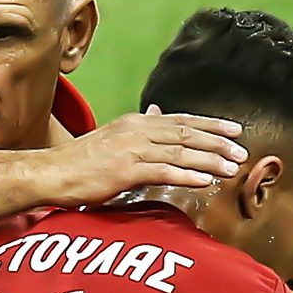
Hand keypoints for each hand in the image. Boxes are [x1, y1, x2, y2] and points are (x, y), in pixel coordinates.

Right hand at [43, 106, 247, 205]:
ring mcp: (130, 150)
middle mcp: (136, 131)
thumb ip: (139, 129)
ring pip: (179, 153)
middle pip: (186, 134)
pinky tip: (205, 180)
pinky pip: (163, 172)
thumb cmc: (80, 161)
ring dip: (209, 160)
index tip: (235, 130)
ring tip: (231, 168)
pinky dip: (187, 175)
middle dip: (217, 142)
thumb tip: (158, 112)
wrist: (51, 172)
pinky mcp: (124, 171)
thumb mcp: (112, 137)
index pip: (181, 120)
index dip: (210, 125)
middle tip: (242, 151)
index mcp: (135, 122)